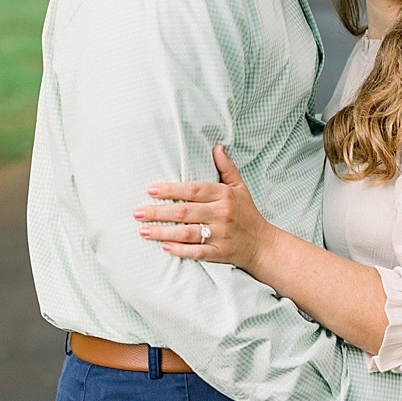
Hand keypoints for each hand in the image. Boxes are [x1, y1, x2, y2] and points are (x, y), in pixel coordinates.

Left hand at [133, 145, 267, 274]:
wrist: (264, 246)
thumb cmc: (247, 214)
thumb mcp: (240, 188)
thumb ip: (227, 168)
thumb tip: (217, 147)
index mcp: (224, 195)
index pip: (193, 190)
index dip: (170, 190)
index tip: (150, 190)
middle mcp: (222, 214)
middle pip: (185, 212)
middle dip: (158, 212)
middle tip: (137, 212)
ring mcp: (221, 235)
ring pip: (187, 233)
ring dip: (162, 232)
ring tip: (142, 230)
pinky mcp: (221, 253)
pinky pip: (197, 252)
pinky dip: (180, 250)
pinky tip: (164, 247)